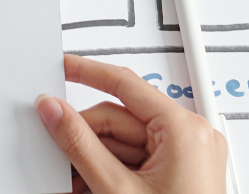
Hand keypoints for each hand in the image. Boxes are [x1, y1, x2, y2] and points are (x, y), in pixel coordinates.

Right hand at [36, 54, 227, 193]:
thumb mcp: (116, 189)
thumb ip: (79, 145)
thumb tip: (55, 111)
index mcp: (185, 130)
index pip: (126, 84)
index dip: (88, 73)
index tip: (62, 67)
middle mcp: (193, 138)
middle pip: (120, 119)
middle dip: (86, 138)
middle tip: (56, 151)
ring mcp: (189, 158)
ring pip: (125, 143)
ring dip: (95, 160)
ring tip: (76, 182)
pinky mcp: (182, 176)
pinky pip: (137, 160)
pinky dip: (112, 172)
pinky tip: (92, 187)